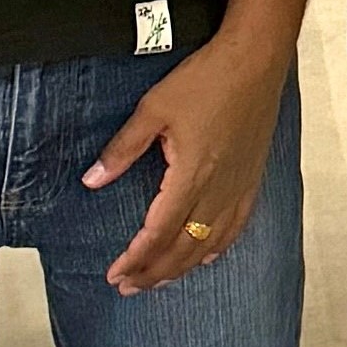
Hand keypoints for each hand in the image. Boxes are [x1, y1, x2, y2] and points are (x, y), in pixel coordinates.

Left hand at [83, 35, 289, 294]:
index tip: (115, 275)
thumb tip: (91, 180)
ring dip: (181, 267)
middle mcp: (217, 190)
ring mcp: (238, 187)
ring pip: (208, 243)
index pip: (158, 232)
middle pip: (183, 248)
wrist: (255, 60)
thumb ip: (123, 148)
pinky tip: (206, 256)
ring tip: (158, 280)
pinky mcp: (251, 178)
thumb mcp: (153, 109)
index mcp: (190, 176)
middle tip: (128, 287)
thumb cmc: (205, 79)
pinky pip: (235, 227)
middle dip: (153, 272)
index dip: (136, 258)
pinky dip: (217, 247)